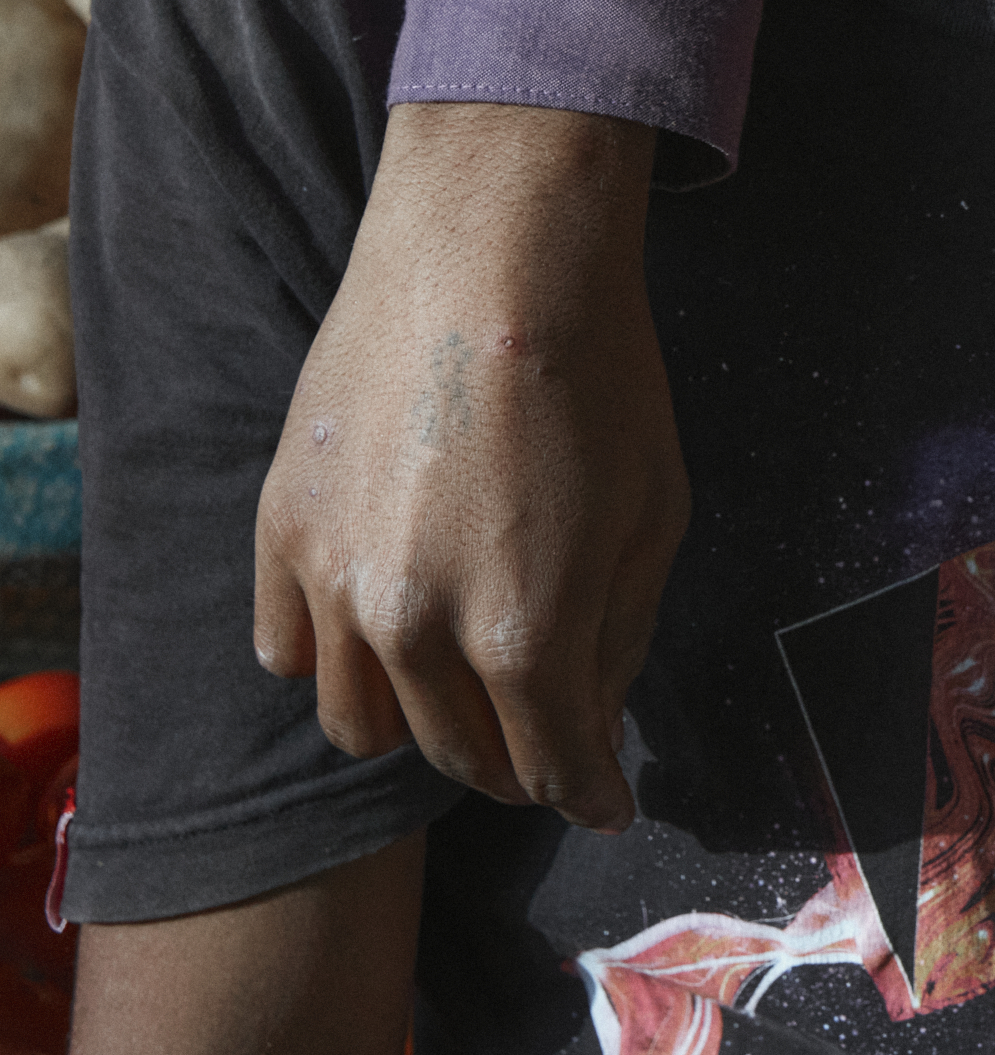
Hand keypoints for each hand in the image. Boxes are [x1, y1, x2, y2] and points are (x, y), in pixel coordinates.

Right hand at [252, 103, 681, 830]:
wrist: (494, 254)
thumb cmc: (600, 376)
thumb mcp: (655, 515)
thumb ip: (619, 636)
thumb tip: (595, 723)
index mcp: (522, 631)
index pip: (553, 766)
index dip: (589, 793)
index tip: (605, 801)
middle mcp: (412, 625)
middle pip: (459, 756)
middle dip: (515, 760)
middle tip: (545, 733)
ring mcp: (331, 581)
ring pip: (360, 724)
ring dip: (421, 722)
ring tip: (464, 685)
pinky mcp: (278, 531)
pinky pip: (285, 652)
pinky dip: (333, 661)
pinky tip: (383, 629)